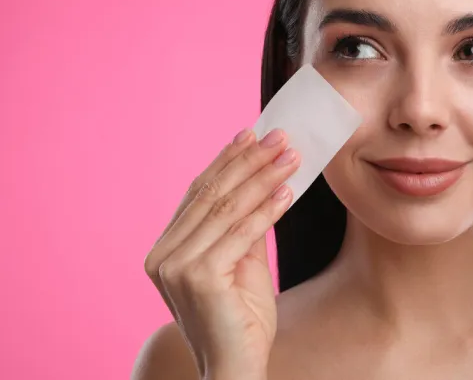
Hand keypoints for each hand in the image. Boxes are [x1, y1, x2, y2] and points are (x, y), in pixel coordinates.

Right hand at [144, 128, 300, 379]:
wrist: (237, 366)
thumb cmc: (241, 318)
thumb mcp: (242, 261)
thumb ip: (244, 225)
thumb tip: (264, 180)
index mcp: (166, 249)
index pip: (199, 194)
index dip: (228, 161)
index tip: (253, 133)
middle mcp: (163, 256)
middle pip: (211, 195)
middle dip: (249, 161)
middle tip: (280, 137)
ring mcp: (175, 267)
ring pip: (226, 208)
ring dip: (263, 178)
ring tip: (291, 158)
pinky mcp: (196, 277)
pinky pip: (240, 233)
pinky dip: (267, 210)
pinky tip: (288, 192)